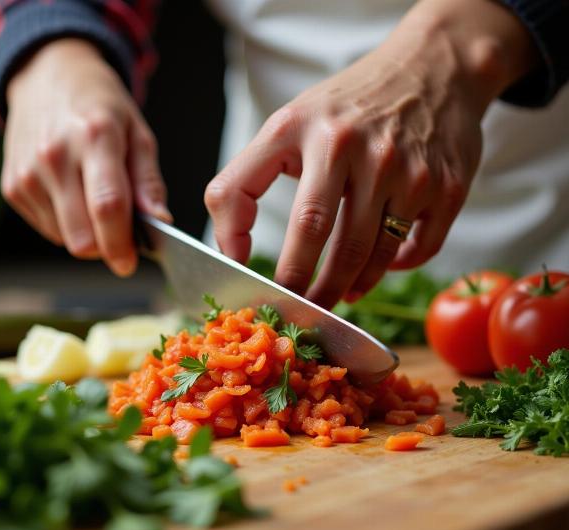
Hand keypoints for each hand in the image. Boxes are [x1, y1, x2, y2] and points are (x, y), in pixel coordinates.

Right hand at [3, 39, 169, 275]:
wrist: (47, 78)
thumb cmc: (101, 108)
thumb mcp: (138, 135)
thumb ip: (149, 182)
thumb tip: (160, 222)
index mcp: (95, 138)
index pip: (108, 207)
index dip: (121, 244)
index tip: (130, 263)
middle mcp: (55, 156)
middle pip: (82, 236)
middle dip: (107, 247)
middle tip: (122, 236)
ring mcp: (29, 173)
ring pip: (66, 239)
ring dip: (89, 235)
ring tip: (96, 203)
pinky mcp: (13, 186)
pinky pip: (49, 230)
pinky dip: (68, 226)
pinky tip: (74, 197)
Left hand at [205, 0, 535, 307]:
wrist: (434, 68)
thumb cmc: (346, 108)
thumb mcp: (287, 126)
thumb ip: (244, 182)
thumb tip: (231, 251)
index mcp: (309, 132)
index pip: (290, 216)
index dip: (282, 269)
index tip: (254, 285)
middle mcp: (362, 150)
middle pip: (334, 245)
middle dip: (313, 292)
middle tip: (301, 313)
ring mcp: (409, 170)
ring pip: (374, 256)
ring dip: (350, 287)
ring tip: (335, 296)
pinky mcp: (447, 186)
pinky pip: (417, 251)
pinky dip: (394, 268)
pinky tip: (378, 266)